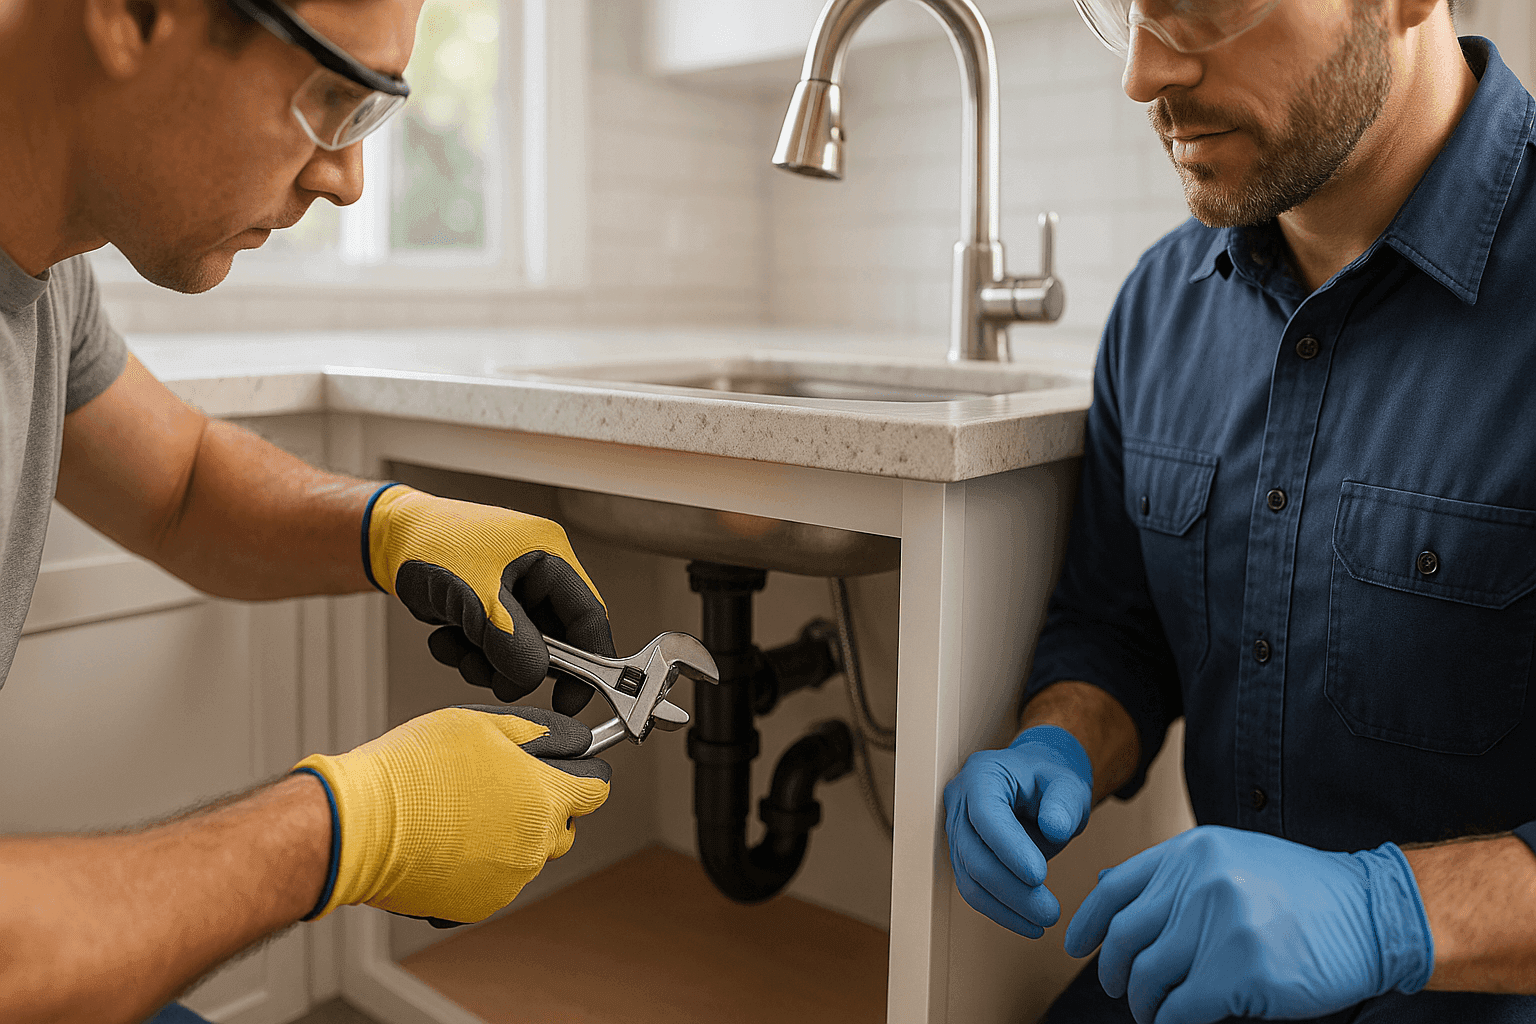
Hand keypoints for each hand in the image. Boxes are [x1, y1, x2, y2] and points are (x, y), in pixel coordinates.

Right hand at [293, 704, 609, 924]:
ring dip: (516, 834)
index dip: (585, 771)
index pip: (597, 787)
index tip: (572, 766)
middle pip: (566, 824)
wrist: (358, 825)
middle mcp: (535, 846)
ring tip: (468, 811)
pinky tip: (452, 839)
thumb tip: (569, 739)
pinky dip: (486, 863)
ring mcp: (508, 880)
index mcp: (544, 798)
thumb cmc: (412, 770)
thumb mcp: (482, 725)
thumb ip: (537, 732)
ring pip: (532, 855)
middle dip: (548, 804)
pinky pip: (499, 881)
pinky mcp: (478, 905)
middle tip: (506, 784)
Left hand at [365, 484, 612, 712]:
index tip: (572, 699)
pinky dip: (470, 655)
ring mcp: (512, 595)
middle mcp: (536, 576)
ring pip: (520, 651)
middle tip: (499, 681)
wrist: (386, 540)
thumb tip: (535, 676)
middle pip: (553, 640)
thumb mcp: (476, 595)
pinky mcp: (488, 610)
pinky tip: (446, 640)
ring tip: (459, 649)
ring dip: (489, 663)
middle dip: (522, 665)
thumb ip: (510, 639)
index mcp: (550, 557)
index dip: (588, 661)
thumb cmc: (431, 542)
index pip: (588, 616)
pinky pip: (493, 649)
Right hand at [943, 725, 1093, 936]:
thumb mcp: (1067, 783)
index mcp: (982, 776)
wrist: (1034, 785)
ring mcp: (956, 831)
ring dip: (1006, 907)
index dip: (1008, 848)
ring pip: (970, 878)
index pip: (986, 815)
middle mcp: (960, 802)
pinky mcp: (962, 856)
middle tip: (1050, 912)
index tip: (1040, 876)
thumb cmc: (1049, 782)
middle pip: (974, 854)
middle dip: (1011, 889)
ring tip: (1043, 923)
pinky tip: (1028, 924)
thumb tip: (1055, 829)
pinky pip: (973, 888)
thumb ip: (1064, 803)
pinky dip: (999, 910)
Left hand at [1063, 826, 1434, 1023]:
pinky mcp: (1238, 970)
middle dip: (1116, 973)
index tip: (1075, 947)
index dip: (1088, 923)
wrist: (1372, 913)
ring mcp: (1219, 923)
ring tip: (1156, 1012)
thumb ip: (1175, 877)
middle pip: (1126, 938)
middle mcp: (1199, 881)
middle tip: (1123, 992)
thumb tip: (1107, 894)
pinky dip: (1172, 1022)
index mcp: (1192, 851)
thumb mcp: (1232, 860)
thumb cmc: (1303, 893)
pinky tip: (1179, 1023)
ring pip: (1149, 978)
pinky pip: (1181, 1009)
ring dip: (1146, 1004)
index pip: (1116, 888)